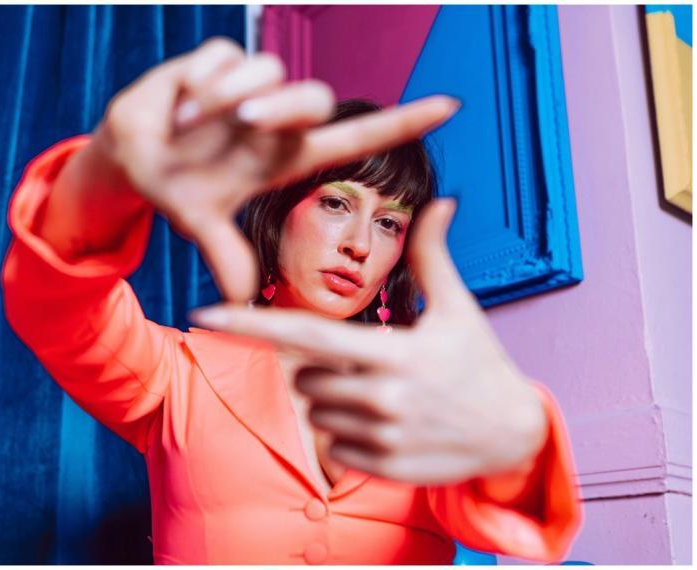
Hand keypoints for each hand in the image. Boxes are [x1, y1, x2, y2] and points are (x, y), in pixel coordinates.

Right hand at [90, 37, 459, 300]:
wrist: (127, 156)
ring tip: (188, 123)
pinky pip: (225, 58)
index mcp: (283, 158)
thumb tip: (244, 298)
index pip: (355, 138)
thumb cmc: (177, 186)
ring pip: (271, 70)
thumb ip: (225, 253)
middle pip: (315, 99)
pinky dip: (201, 83)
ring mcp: (250, 90)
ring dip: (228, 95)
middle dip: (285, 107)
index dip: (402, 124)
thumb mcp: (200, 223)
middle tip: (245, 123)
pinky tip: (180, 106)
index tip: (450, 108)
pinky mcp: (219, 62)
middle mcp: (275, 122)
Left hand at [189, 198, 547, 484]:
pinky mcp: (384, 468)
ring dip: (335, 401)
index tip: (203, 313)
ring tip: (384, 396)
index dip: (249, 322)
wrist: (514, 434)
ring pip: (316, 412)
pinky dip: (350, 434)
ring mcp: (382, 438)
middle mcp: (382, 397)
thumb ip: (434, 256)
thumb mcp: (460, 308)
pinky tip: (390, 427)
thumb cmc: (480, 363)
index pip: (305, 334)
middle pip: (305, 377)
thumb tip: (442, 201)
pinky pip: (334, 446)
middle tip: (369, 366)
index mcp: (392, 352)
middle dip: (323, 369)